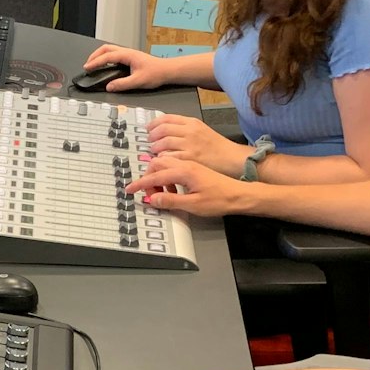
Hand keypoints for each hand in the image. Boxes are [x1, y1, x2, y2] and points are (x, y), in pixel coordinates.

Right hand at [81, 43, 170, 91]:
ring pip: (110, 50)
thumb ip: (122, 84)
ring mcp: (129, 54)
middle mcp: (127, 52)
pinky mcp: (130, 58)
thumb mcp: (138, 81)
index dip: (95, 62)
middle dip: (94, 56)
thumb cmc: (156, 73)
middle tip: (88, 65)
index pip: (106, 57)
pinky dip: (106, 58)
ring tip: (94, 64)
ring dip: (100, 56)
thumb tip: (110, 86)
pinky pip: (114, 55)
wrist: (167, 70)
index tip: (87, 68)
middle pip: (106, 49)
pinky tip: (106, 65)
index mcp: (127, 55)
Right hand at [124, 156, 251, 216]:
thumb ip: (170, 201)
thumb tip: (152, 200)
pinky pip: (174, 166)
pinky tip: (174, 189)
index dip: (140, 184)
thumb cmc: (220, 199)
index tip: (130, 189)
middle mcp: (185, 164)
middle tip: (152, 195)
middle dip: (149, 179)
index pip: (154, 176)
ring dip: (159, 178)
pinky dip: (168, 177)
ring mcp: (190, 165)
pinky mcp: (194, 168)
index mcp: (183, 171)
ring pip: (165, 164)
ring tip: (165, 195)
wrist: (239, 194)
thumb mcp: (193, 205)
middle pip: (157, 164)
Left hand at [146, 113, 246, 173]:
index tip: (149, 128)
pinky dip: (162, 159)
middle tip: (150, 142)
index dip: (154, 123)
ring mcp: (189, 145)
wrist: (231, 158)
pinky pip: (168, 157)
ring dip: (155, 149)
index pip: (167, 118)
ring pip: (163, 143)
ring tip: (155, 153)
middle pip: (162, 130)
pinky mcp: (190, 158)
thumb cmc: (217, 147)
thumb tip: (166, 130)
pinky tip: (163, 161)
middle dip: (152, 136)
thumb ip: (185, 128)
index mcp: (192, 122)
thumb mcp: (202, 130)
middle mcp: (190, 131)